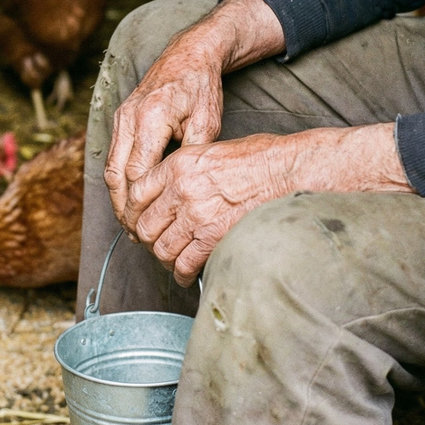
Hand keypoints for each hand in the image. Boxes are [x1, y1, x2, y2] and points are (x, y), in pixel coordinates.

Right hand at [104, 43, 223, 228]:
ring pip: (110, 167)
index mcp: (150, 118)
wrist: (188, 54)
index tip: (152, 226)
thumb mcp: (208, 121)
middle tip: (137, 234)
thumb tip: (183, 189)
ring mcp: (120, 117)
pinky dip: (118, 181)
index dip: (142, 204)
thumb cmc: (201, 87)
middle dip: (124, 208)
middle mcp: (128, 118)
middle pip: (116, 174)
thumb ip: (193, 155)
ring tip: (131, 224)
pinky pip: (113, 156)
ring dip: (118, 197)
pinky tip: (130, 200)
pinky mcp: (120, 119)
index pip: (137, 173)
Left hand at [125, 123, 414, 285]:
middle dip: (148, 240)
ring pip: (162, 249)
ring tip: (174, 260)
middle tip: (157, 245)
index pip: (135, 194)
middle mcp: (182, 188)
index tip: (139, 223)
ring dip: (165, 259)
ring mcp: (197, 214)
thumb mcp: (211, 151)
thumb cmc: (259, 159)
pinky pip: (185, 264)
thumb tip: (167, 193)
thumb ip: (183, 171)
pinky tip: (187, 273)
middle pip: (144, 225)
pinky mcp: (215, 237)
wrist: (290, 171)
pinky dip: (182, 274)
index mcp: (178, 164)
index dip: (134, 214)